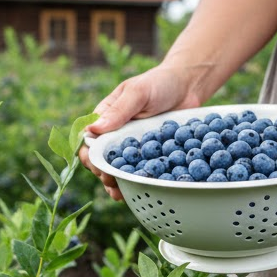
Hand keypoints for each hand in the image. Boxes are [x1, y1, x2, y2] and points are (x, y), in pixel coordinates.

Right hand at [79, 64, 202, 199]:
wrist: (188, 86)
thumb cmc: (158, 83)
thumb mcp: (137, 93)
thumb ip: (117, 111)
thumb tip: (92, 131)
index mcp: (104, 119)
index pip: (87, 141)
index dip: (89, 156)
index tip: (97, 166)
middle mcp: (115, 135)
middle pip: (100, 160)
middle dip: (102, 173)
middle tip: (110, 181)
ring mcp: (131, 147)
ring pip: (116, 169)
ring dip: (115, 183)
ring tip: (119, 193)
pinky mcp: (148, 155)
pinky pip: (137, 171)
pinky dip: (134, 183)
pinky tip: (134, 192)